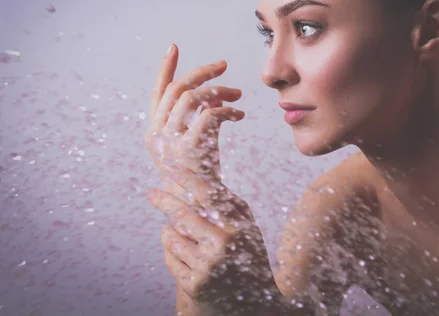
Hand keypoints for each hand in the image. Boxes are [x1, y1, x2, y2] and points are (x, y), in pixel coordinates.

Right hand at [144, 44, 277, 312]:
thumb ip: (199, 120)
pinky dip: (226, 110)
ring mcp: (170, 144)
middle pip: (176, 89)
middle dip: (202, 73)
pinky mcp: (189, 151)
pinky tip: (240, 115)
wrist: (206, 213)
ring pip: (192, 98)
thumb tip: (213, 97)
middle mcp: (156, 136)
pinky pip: (208, 114)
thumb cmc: (205, 180)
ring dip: (218, 90)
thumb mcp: (198, 146)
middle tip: (225, 65)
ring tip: (237, 95)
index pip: (157, 93)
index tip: (174, 47)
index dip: (165, 69)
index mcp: (155, 133)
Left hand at [146, 174, 278, 313]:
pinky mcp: (194, 284)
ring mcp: (206, 266)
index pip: (208, 196)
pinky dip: (173, 253)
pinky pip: (169, 258)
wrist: (254, 302)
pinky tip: (190, 258)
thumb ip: (228, 205)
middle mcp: (222, 245)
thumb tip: (199, 181)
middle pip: (182, 214)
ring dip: (171, 232)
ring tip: (188, 239)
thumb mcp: (247, 227)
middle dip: (163, 200)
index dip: (188, 179)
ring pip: (171, 237)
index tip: (172, 169)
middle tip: (150, 193)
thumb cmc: (247, 255)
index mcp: (237, 227)